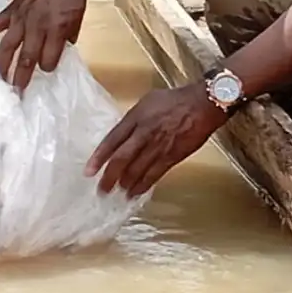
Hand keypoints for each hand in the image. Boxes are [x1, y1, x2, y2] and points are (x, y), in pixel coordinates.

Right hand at [0, 0, 90, 89]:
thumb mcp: (77, 22)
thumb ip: (66, 41)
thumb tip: (56, 56)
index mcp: (56, 30)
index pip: (48, 60)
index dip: (47, 69)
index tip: (44, 74)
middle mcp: (36, 26)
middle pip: (26, 58)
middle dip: (20, 79)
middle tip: (16, 95)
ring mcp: (21, 17)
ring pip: (8, 47)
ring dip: (2, 66)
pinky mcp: (11, 9)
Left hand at [86, 84, 226, 197]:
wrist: (202, 105)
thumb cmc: (176, 100)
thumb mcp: (148, 101)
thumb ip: (135, 117)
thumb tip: (124, 132)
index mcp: (136, 117)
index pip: (112, 140)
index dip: (99, 157)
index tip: (89, 171)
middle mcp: (143, 133)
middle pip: (121, 159)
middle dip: (109, 177)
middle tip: (101, 189)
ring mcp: (157, 146)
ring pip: (136, 170)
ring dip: (124, 184)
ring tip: (117, 193)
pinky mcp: (171, 157)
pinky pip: (153, 175)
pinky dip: (143, 186)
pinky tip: (135, 193)